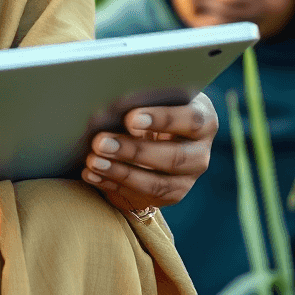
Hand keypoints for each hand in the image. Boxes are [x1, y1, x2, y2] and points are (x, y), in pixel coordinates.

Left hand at [80, 92, 217, 212]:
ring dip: (121, 172)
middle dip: (134, 151)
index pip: (191, 121)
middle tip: (100, 142)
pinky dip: (112, 184)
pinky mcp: (172, 195)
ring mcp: (189, 178)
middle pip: (174, 157)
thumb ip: (139, 101)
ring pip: (159, 184)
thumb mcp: (151, 97)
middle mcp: (201, 152)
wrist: (158, 130)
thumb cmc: (151, 104)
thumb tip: (108, 109)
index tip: (130, 118)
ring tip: (93, 160)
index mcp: (203, 118)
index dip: (162, 120)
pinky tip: (91, 173)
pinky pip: (143, 197)